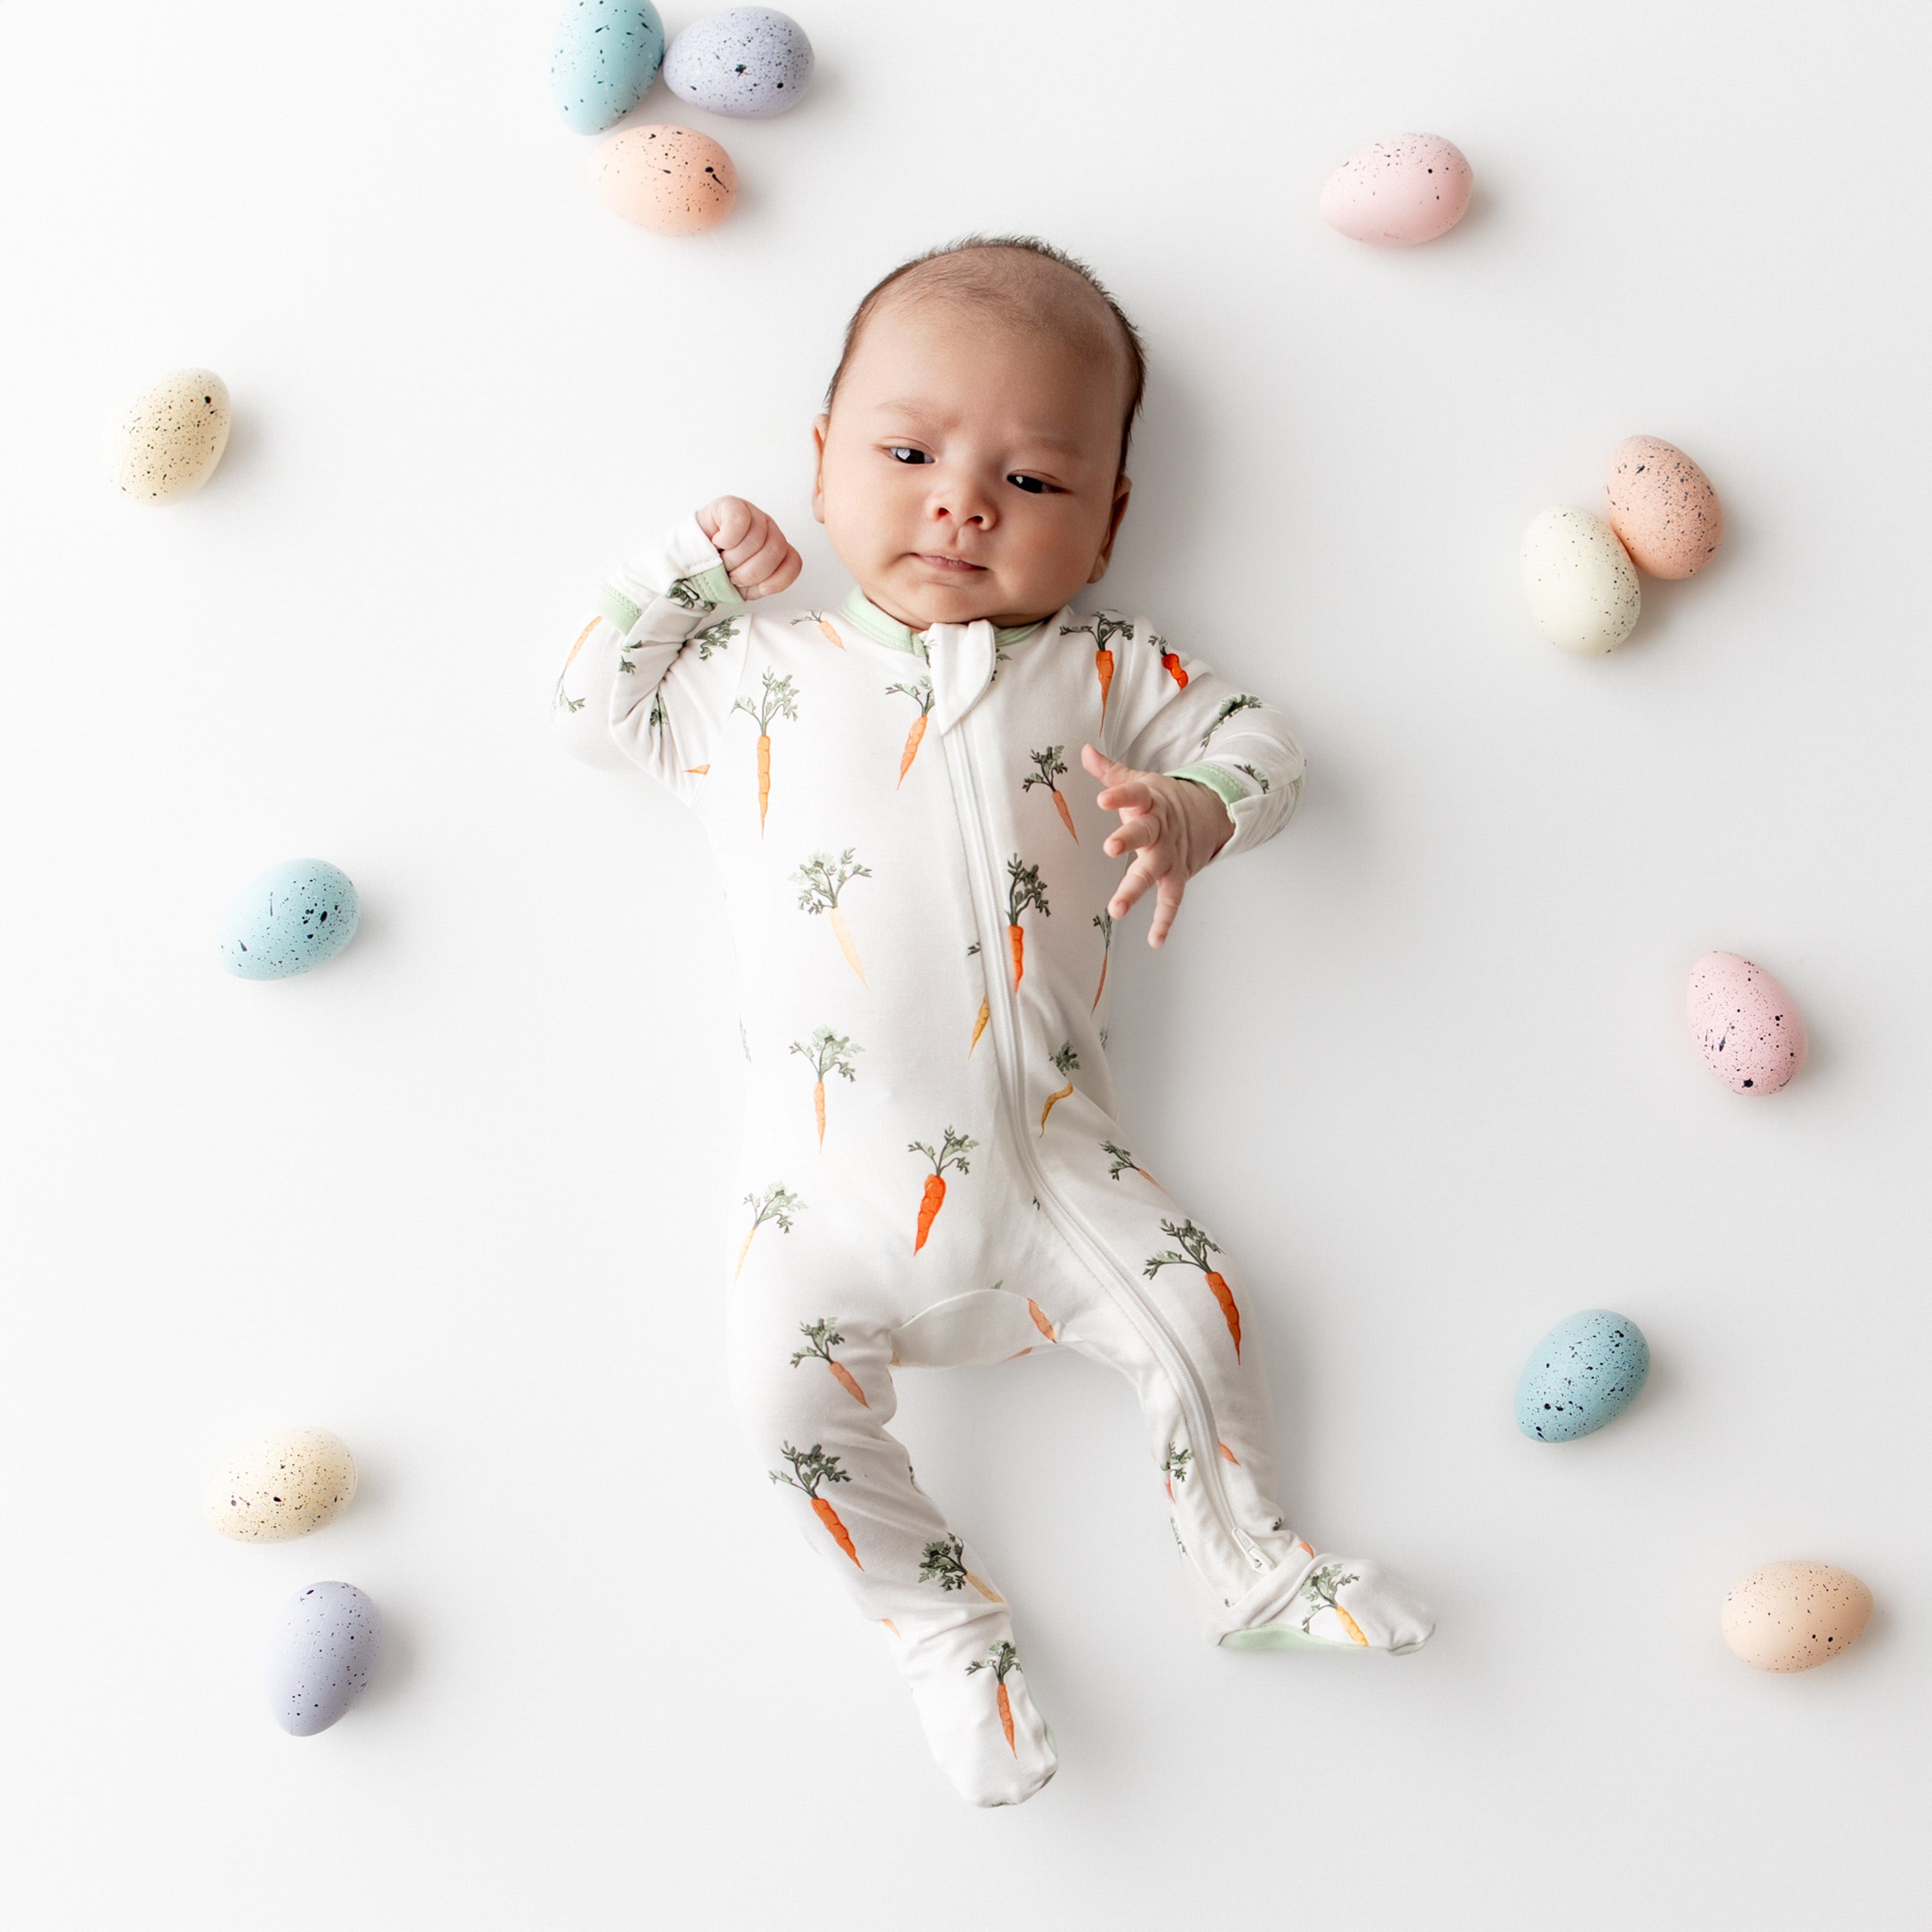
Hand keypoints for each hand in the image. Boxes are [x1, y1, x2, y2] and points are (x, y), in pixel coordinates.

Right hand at [696, 496, 801, 599]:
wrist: (689, 562)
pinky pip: (739, 520)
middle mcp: (768, 528)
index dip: (775, 579)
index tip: (757, 587)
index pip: (793, 562)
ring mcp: (751, 513)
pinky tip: (718, 543)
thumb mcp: (746, 587)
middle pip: (775, 549)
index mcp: (776, 547)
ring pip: (757, 538)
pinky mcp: (731, 504)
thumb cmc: (719, 572)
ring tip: (722, 561)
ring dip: (735, 558)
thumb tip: (767, 586)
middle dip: (750, 571)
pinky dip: (727, 539)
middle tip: (732, 575)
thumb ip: (765, 584)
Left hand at [1082, 744, 1232, 947]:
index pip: (1133, 793)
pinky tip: (1155, 940)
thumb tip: (1084, 751)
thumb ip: (1111, 772)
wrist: (1210, 813)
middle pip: (1144, 832)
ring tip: (1116, 909)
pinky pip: (1172, 899)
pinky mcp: (1179, 873)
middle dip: (1128, 839)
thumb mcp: (1140, 781)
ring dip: (1135, 890)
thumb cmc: (1163, 799)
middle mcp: (1160, 827)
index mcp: (1150, 800)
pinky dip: (1165, 921)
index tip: (1103, 798)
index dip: (1119, 795)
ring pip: (1153, 871)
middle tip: (1110, 847)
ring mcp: (1170, 853)